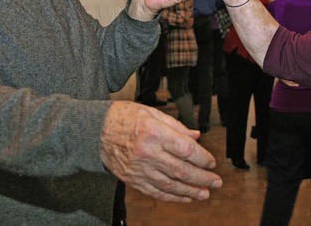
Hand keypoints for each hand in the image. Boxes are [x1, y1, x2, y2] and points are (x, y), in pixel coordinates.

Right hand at [100, 101, 222, 202]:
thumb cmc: (122, 117)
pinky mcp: (132, 179)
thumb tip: (195, 137)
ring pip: (170, 185)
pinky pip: (155, 192)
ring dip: (190, 191)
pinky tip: (184, 197)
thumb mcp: (151, 113)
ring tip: (204, 193)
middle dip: (202, 178)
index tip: (211, 163)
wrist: (94, 130)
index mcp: (154, 132)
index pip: (185, 149)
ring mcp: (139, 168)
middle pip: (181, 170)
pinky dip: (172, 197)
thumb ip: (176, 126)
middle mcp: (147, 152)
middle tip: (215, 182)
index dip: (202, 158)